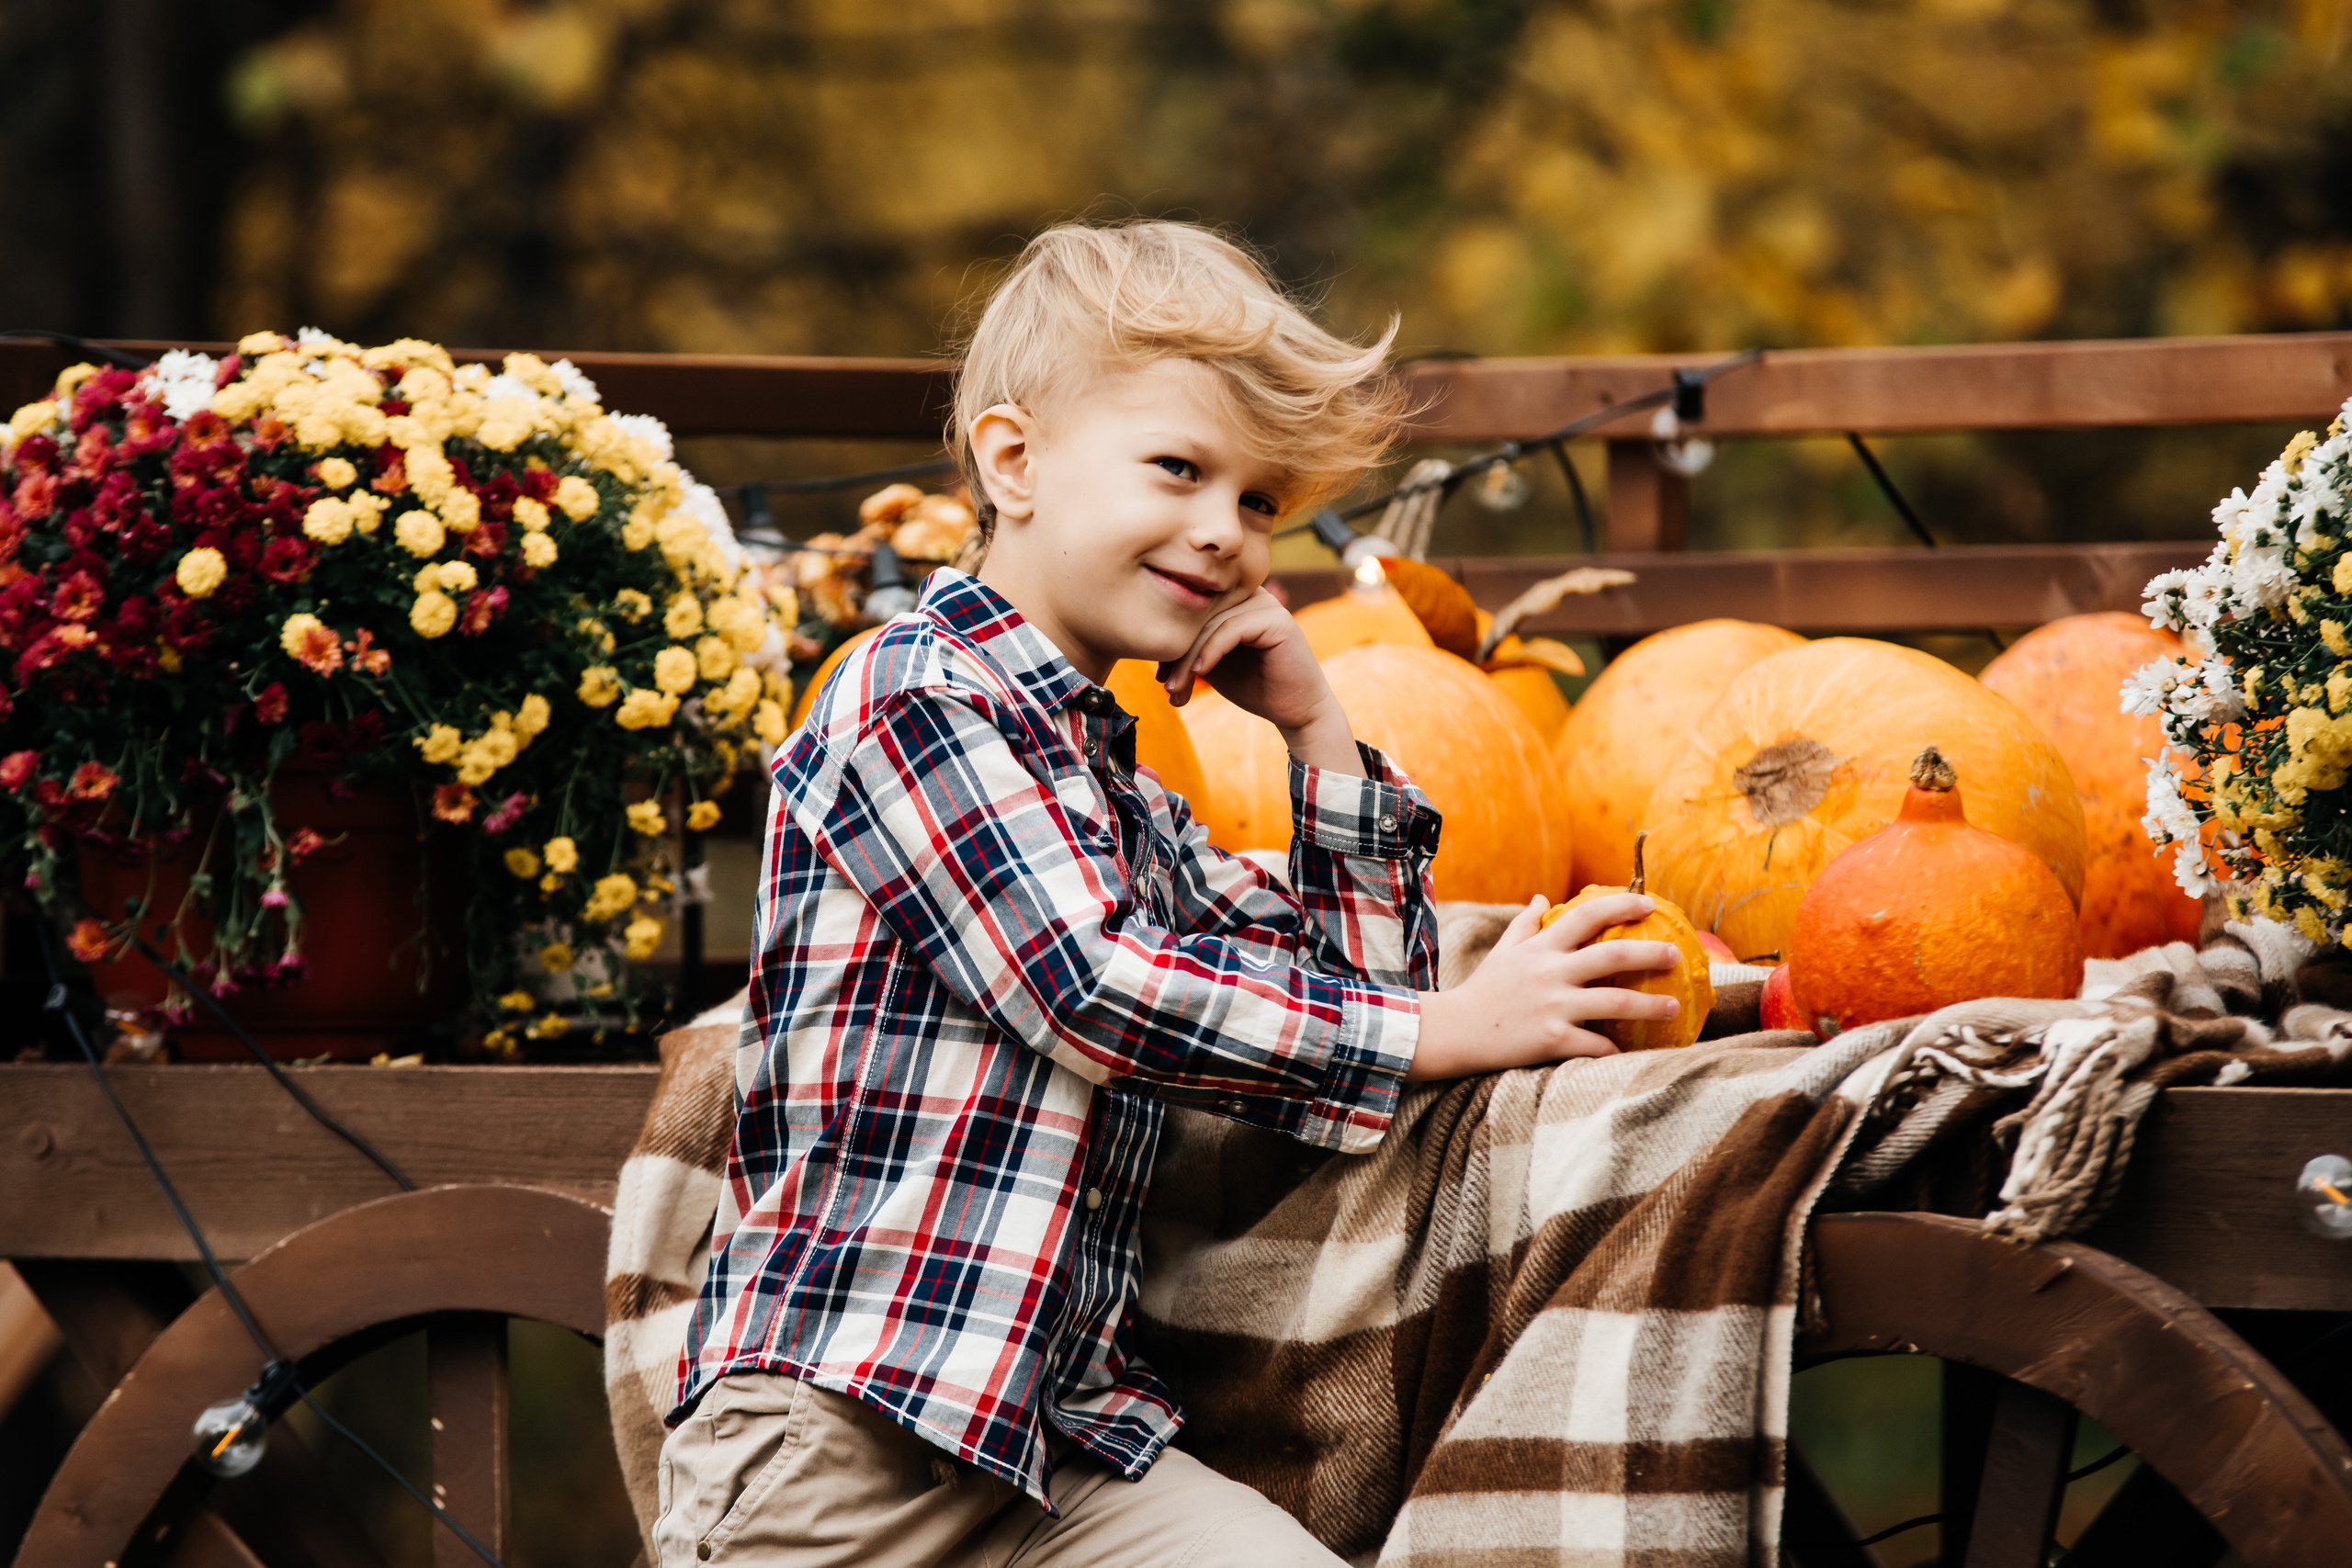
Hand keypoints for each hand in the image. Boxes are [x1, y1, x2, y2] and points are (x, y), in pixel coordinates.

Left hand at [1160, 587, 1358, 775]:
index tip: (1160, 678)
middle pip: (1197, 616)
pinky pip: (1231, 630)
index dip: (1171, 643)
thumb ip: (1188, 647)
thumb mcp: (1211, 664)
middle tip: (1166, 687)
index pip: (1190, 611)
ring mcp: (1264, 603)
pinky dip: (1211, 652)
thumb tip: (1148, 644)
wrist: (1295, 710)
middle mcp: (1249, 594)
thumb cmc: (1254, 686)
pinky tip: (1199, 673)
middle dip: (1177, 654)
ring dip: (1188, 659)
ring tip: (1176, 689)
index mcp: (1233, 600)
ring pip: (1210, 624)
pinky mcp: (1276, 619)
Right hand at [1408, 893, 1682, 1081]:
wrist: (1453, 1031)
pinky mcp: (1551, 1040)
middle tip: (1676, 954)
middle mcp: (1550, 973)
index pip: (1587, 915)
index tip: (1648, 903)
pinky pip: (1594, 1046)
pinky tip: (1633, 1053)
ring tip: (1674, 1007)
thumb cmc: (1482, 991)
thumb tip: (1541, 898)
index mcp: (1541, 948)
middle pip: (1612, 956)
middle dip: (1650, 953)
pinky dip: (1615, 1050)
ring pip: (1614, 1003)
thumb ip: (1525, 924)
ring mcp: (1552, 1007)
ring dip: (1650, 1006)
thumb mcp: (1501, 952)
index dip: (1621, 905)